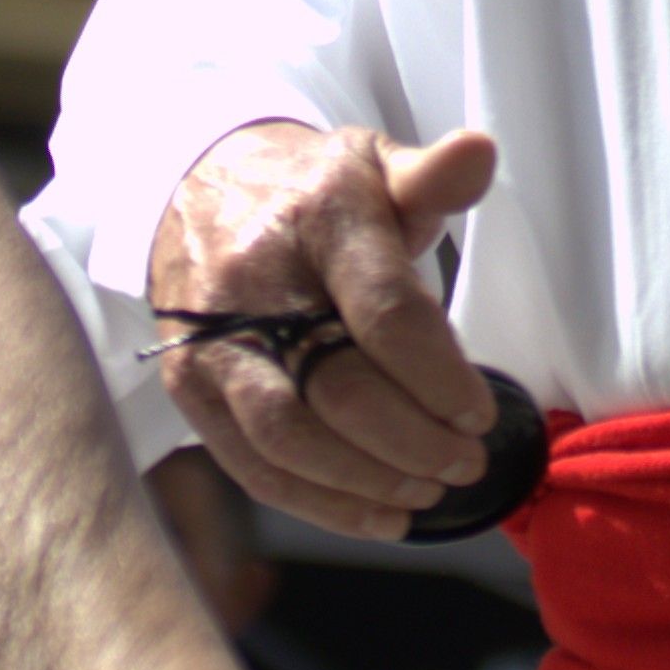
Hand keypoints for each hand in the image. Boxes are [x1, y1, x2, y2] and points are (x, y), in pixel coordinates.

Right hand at [148, 122, 502, 543]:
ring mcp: (212, 341)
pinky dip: (321, 504)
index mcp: (317, 217)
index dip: (439, 377)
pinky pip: (253, 466)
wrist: (197, 188)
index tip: (479, 414)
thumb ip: (433, 177)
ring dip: (367, 482)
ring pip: (288, 440)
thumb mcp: (374, 166)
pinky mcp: (189, 387)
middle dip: (412, 441)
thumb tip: (479, 154)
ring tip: (426, 492)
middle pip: (337, 390)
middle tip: (464, 461)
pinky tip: (378, 515)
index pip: (384, 312)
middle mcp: (253, 283)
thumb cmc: (311, 193)